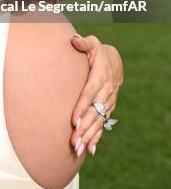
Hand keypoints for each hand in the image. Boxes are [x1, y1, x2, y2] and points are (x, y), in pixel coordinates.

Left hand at [69, 33, 123, 156]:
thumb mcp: (93, 43)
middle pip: (94, 112)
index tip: (73, 119)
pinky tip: (90, 149)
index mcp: (101, 75)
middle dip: (84, 127)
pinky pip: (103, 124)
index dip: (82, 106)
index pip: (90, 93)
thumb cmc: (98, 51)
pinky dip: (97, 137)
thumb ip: (83, 42)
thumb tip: (74, 39)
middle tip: (73, 141)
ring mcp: (109, 101)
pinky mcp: (108, 108)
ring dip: (89, 136)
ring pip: (99, 121)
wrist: (114, 60)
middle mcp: (106, 91)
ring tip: (78, 148)